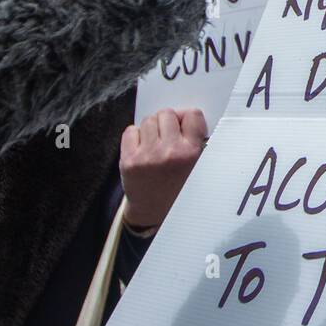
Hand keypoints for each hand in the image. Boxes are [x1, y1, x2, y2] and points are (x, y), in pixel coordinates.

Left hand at [120, 108, 207, 229]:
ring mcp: (147, 156)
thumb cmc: (178, 187)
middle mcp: (170, 152)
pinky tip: (142, 148)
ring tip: (155, 143)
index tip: (186, 126)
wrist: (154, 212)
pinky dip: (136, 135)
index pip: (193, 115)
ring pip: (148, 120)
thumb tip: (185, 116)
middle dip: (168, 121)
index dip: (188, 118)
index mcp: (191, 154)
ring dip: (152, 128)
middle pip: (167, 113)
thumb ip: (195, 142)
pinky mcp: (128, 160)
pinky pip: (130, 131)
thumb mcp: (197, 167)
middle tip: (168, 135)